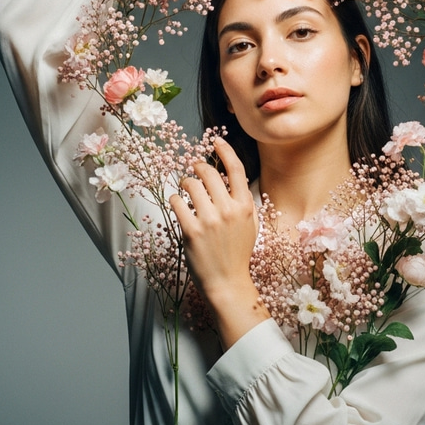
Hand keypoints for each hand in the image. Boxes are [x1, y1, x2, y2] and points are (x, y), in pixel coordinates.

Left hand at [169, 139, 267, 346]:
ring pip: (190, 184)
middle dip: (198, 167)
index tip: (216, 141)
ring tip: (185, 190)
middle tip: (194, 169)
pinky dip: (175, 199)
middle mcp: (228, 209)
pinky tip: (178, 204)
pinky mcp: (191, 230)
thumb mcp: (249, 224)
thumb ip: (241, 201)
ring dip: (185, 183)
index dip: (225, 151)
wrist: (228, 282)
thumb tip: (229, 178)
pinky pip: (177, 202)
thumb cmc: (237, 253)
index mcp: (245, 206)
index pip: (235, 169)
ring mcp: (209, 220)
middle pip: (209, 173)